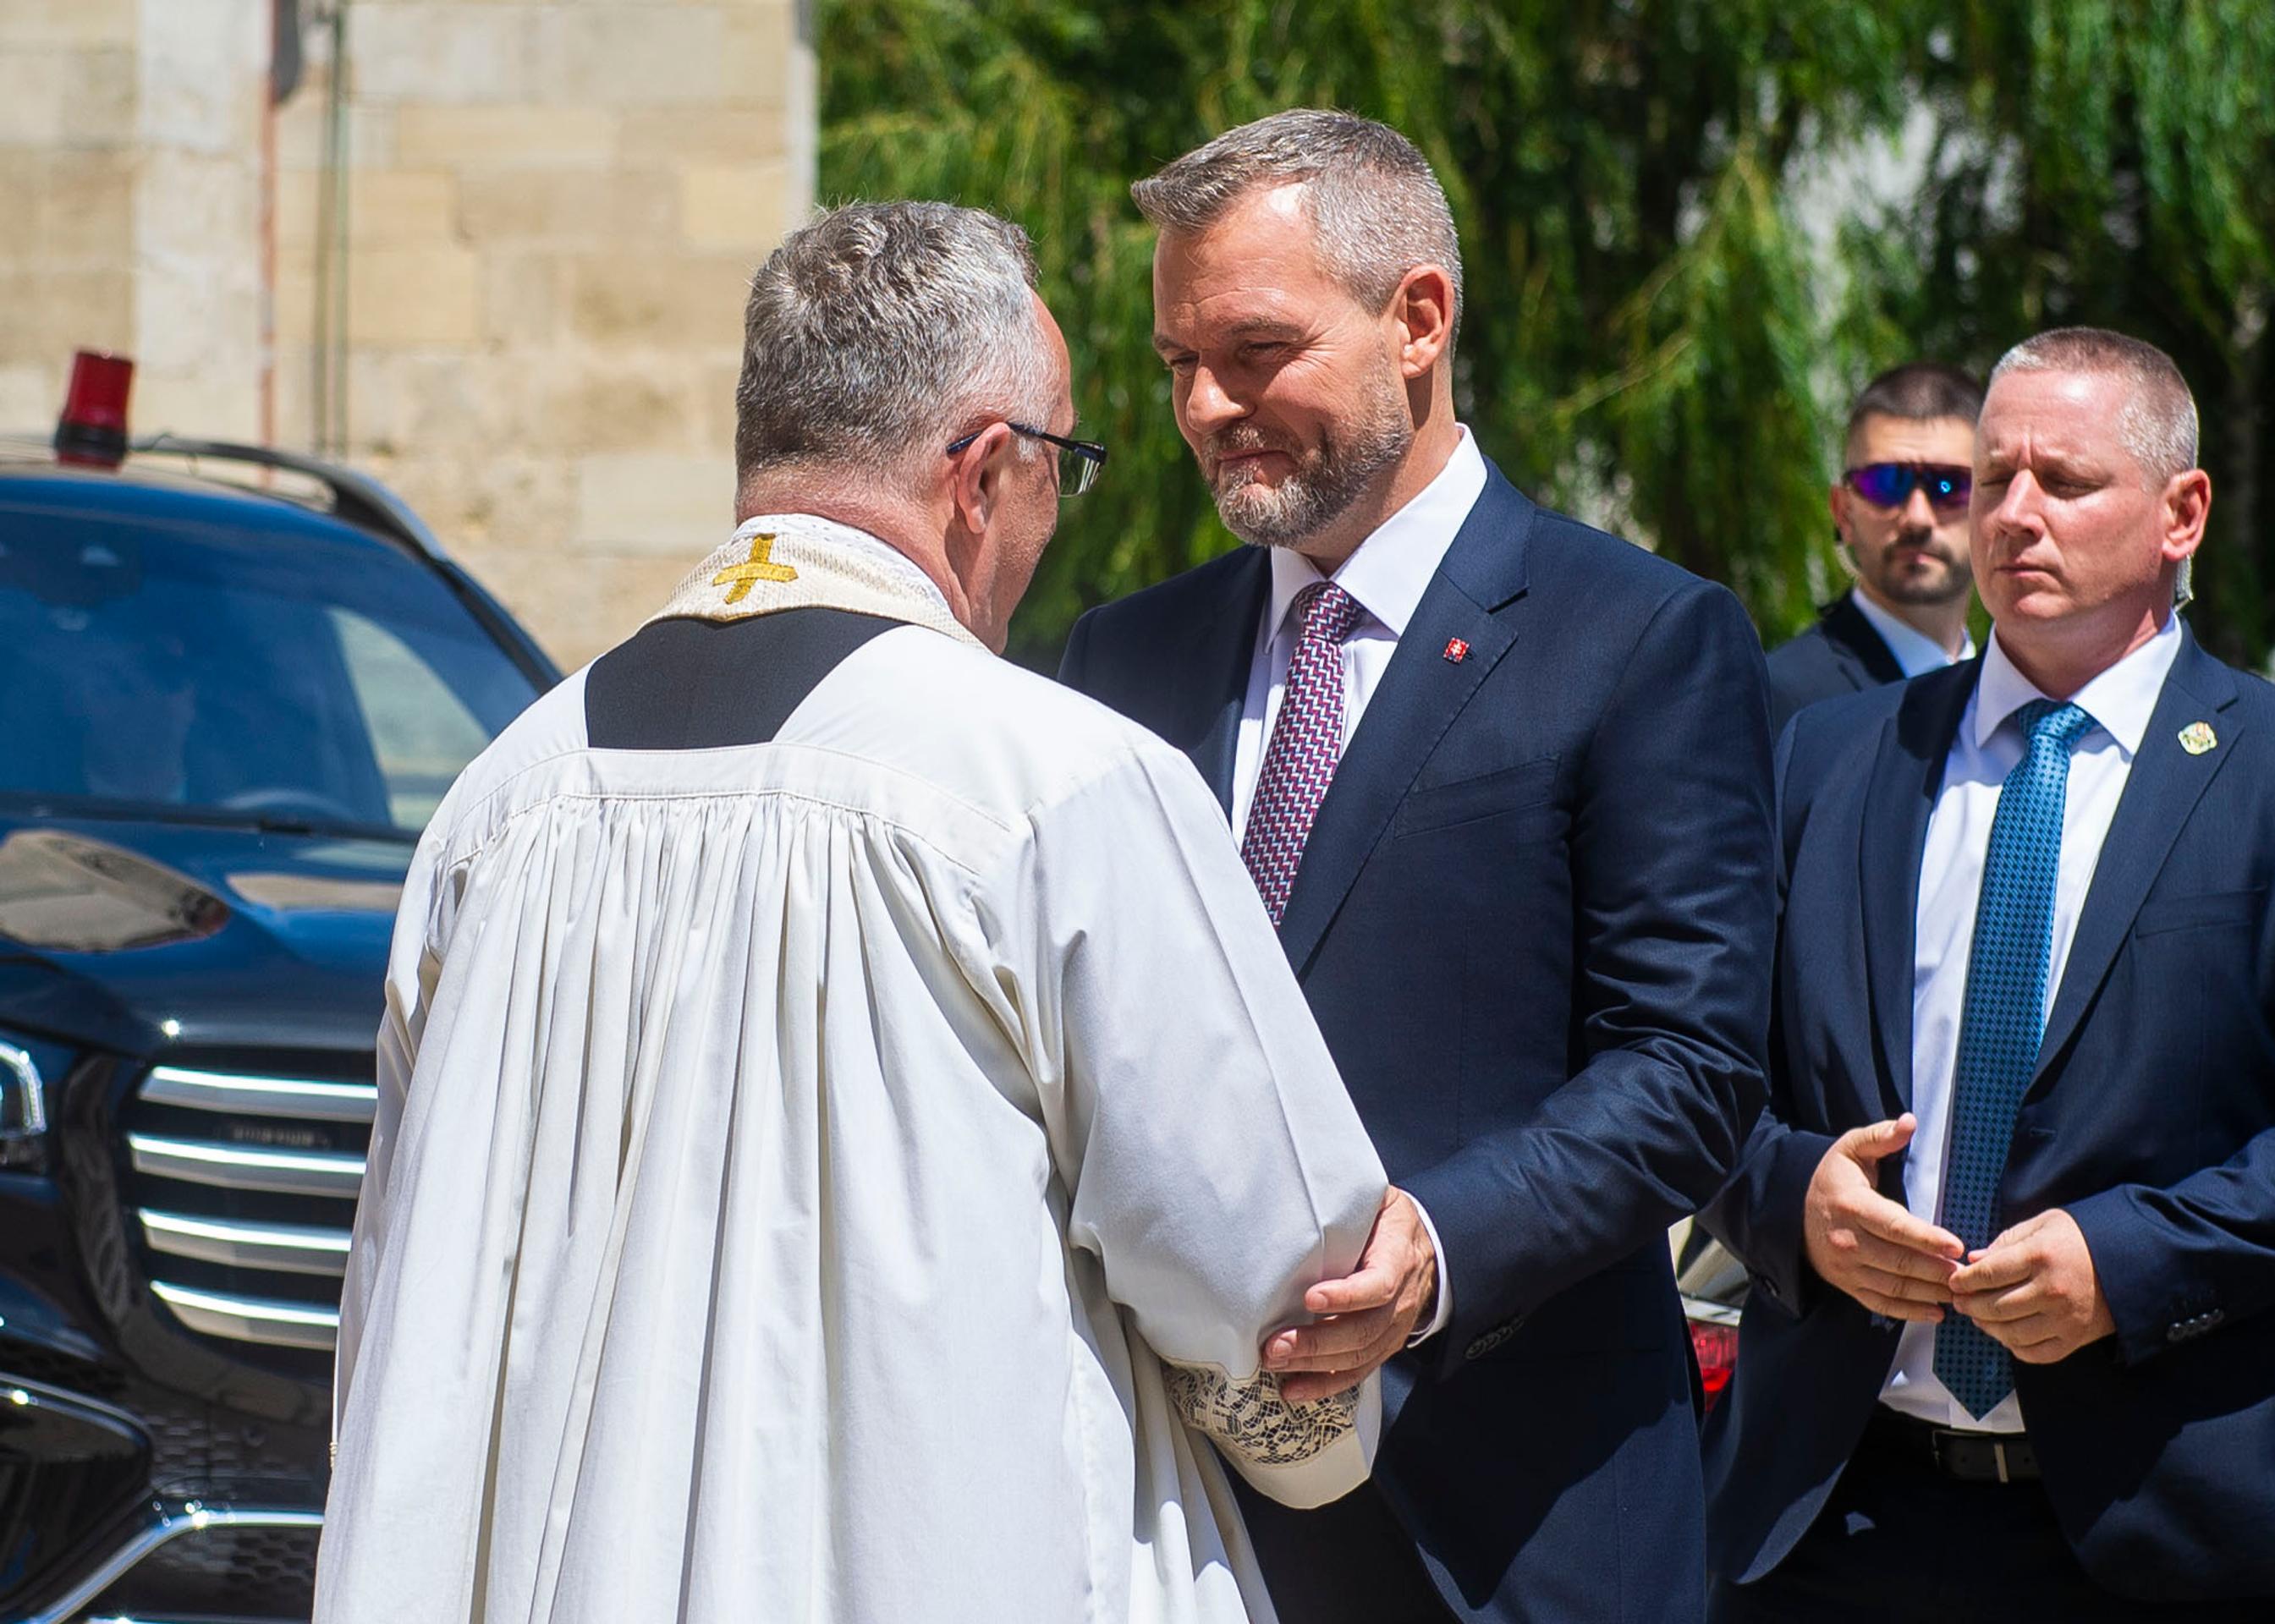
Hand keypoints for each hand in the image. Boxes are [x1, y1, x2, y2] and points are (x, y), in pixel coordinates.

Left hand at [1263, 1188, 1437, 1403]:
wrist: (1429, 1248)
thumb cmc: (1389, 1221)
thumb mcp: (1379, 1200)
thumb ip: (1350, 1201)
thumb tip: (1301, 1187)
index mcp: (1400, 1257)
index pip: (1380, 1283)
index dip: (1347, 1295)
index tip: (1310, 1298)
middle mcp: (1403, 1299)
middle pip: (1363, 1329)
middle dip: (1317, 1341)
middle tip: (1275, 1345)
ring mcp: (1395, 1328)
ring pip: (1359, 1355)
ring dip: (1315, 1366)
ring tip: (1275, 1363)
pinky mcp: (1383, 1345)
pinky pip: (1357, 1372)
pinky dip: (1325, 1385)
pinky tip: (1294, 1389)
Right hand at [1802, 1115, 1963, 1320]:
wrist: (1793, 1210)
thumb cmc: (1833, 1177)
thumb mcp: (1850, 1148)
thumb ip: (1880, 1137)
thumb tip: (1910, 1121)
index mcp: (1851, 1206)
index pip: (1894, 1226)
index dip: (1927, 1238)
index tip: (1957, 1246)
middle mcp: (1846, 1240)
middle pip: (1898, 1261)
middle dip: (1936, 1270)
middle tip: (1967, 1273)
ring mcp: (1846, 1267)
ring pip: (1893, 1286)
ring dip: (1929, 1292)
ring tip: (1959, 1292)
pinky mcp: (1847, 1285)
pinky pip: (1880, 1304)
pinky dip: (1909, 1312)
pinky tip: (1936, 1313)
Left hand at [1949, 1208, 2115, 1363]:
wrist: (2132, 1261)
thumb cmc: (2082, 1238)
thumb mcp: (2044, 1224)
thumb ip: (2006, 1241)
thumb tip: (1974, 1260)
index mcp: (2040, 1256)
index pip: (1988, 1274)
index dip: (1964, 1280)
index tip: (1954, 1281)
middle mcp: (2052, 1290)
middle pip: (1995, 1307)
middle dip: (1969, 1305)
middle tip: (1959, 1301)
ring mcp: (2064, 1318)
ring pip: (2011, 1333)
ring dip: (1987, 1327)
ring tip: (1978, 1317)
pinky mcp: (2075, 1338)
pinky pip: (2035, 1353)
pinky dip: (2015, 1347)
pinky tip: (2006, 1333)